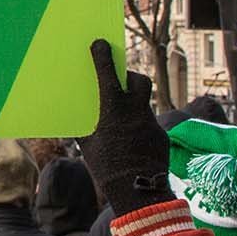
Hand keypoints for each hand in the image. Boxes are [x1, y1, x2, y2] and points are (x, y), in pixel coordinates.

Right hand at [79, 39, 170, 215]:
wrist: (139, 192)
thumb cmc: (106, 168)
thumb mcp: (88, 146)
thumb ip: (85, 127)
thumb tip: (74, 120)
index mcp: (113, 110)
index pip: (109, 74)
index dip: (103, 56)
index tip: (100, 43)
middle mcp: (136, 112)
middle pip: (139, 80)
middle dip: (130, 77)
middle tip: (121, 81)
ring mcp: (152, 123)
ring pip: (145, 103)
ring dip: (134, 105)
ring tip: (123, 118)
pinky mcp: (161, 136)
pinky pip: (149, 124)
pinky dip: (140, 128)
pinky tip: (132, 142)